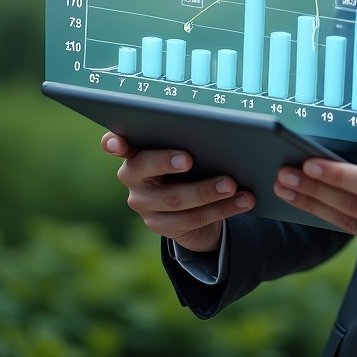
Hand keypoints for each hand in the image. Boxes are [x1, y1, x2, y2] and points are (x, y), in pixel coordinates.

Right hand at [102, 132, 254, 252]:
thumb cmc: (191, 161)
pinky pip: (193, 219)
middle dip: (166, 162)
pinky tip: (243, 201)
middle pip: (144, 169)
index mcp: (135, 150)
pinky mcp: (161, 226)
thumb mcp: (186, 148)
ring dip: (208, 192)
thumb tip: (216, 129)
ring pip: (174, 200)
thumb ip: (188, 140)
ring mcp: (144, 204)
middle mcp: (132, 177)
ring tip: (233, 185)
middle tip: (189, 158)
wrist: (194, 202)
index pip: (115, 144)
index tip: (118, 142)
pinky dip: (223, 209)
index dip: (113, 143)